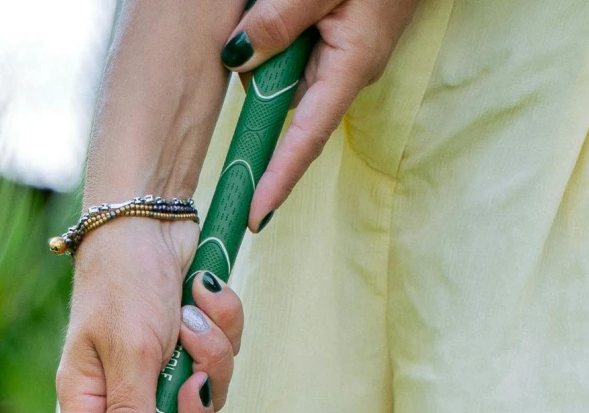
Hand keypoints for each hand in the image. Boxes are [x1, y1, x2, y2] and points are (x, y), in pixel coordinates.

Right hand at [57, 217, 245, 412]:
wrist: (153, 215)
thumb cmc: (124, 276)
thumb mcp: (129, 346)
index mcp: (87, 405)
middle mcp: (121, 404)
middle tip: (192, 372)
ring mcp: (157, 383)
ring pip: (204, 410)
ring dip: (214, 361)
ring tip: (196, 315)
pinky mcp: (188, 359)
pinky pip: (223, 372)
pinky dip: (226, 335)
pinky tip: (208, 297)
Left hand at [227, 0, 422, 223]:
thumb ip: (280, 19)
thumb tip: (238, 58)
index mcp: (350, 69)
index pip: (307, 139)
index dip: (278, 180)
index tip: (253, 216)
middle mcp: (347, 75)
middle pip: (283, 100)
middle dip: (260, 75)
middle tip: (260, 16)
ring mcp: (345, 59)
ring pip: (286, 72)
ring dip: (272, 44)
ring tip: (279, 3)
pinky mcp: (341, 42)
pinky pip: (297, 49)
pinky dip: (283, 32)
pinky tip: (287, 4)